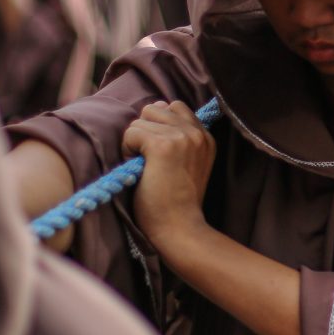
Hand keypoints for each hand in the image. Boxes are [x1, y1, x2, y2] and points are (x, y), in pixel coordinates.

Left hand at [122, 101, 216, 251]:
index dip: (159, 127)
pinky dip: (128, 150)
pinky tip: (139, 170)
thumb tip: (156, 106)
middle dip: (146, 130)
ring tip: (144, 166)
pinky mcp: (163, 145)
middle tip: (149, 161)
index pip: (175, 107)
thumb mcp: (186, 164)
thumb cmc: (174, 202)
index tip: (160, 155)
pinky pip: (132, 132)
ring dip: (135, 140)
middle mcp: (197, 133)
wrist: (179, 228)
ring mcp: (182, 137)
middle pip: (156, 108)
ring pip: (142, 119)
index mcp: (205, 137)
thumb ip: (177, 136)